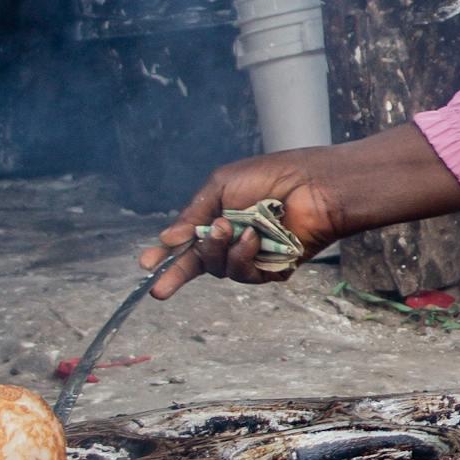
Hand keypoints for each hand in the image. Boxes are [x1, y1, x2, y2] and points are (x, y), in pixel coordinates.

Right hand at [138, 125, 459, 296]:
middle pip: (199, 265)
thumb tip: (168, 239)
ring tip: (230, 229)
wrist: (314, 185)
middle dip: (178, 271)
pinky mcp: (273, 269)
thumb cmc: (272, 176)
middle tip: (159, 283)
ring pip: (221, 270)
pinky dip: (246, 257)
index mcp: (219, 219)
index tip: (145, 264)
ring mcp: (253, 256)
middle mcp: (233, 241)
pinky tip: (255, 239)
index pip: (188, 244)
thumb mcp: (222, 186)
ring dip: (220, 252)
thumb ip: (194, 214)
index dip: (167, 256)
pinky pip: (247, 274)